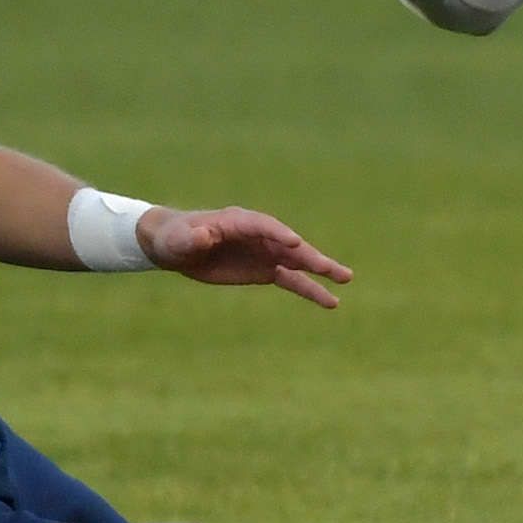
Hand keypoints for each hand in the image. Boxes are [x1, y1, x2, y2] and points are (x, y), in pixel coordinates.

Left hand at [141, 207, 353, 308]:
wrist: (177, 247)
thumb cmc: (176, 238)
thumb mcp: (180, 239)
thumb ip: (193, 237)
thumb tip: (202, 235)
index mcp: (239, 222)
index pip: (264, 226)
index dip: (279, 234)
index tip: (295, 243)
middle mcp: (258, 235)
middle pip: (290, 245)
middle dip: (311, 257)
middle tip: (334, 269)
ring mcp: (265, 252)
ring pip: (297, 262)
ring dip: (321, 271)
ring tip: (345, 280)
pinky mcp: (265, 270)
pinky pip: (292, 279)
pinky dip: (310, 289)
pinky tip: (330, 301)